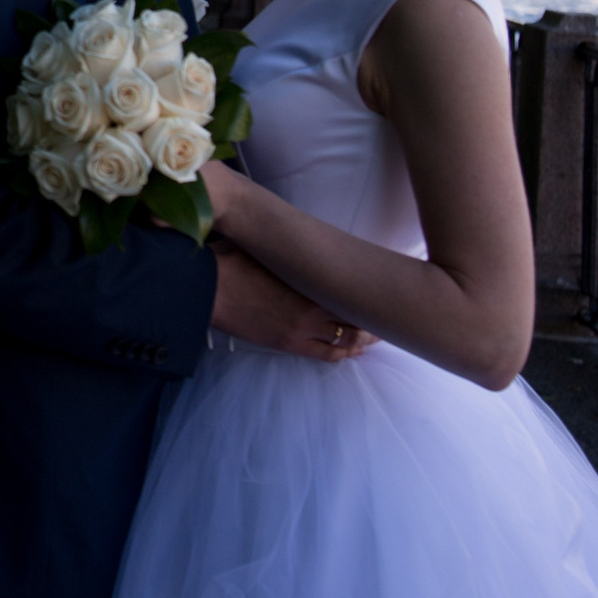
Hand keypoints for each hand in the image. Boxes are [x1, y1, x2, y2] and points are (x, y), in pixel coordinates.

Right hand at [211, 244, 372, 362]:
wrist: (210, 287)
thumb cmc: (236, 261)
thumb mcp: (271, 249)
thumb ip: (296, 253)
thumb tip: (311, 243)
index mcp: (310, 278)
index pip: (354, 289)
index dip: (373, 293)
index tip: (385, 289)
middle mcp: (313, 305)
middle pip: (357, 316)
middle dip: (375, 318)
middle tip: (387, 316)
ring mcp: (302, 328)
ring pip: (347, 338)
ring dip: (364, 338)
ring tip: (375, 336)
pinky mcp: (289, 343)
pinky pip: (326, 354)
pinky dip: (343, 353)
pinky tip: (352, 352)